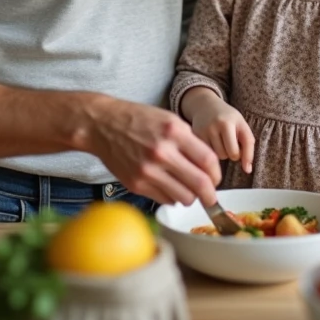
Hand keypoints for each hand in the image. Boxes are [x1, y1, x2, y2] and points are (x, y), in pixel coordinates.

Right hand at [83, 96, 221, 206]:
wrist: (102, 125)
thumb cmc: (137, 120)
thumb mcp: (169, 119)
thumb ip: (190, 140)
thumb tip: (209, 166)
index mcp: (174, 132)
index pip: (208, 161)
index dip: (217, 174)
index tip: (215, 179)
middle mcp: (162, 152)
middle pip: (200, 184)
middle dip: (210, 195)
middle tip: (210, 197)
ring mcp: (148, 171)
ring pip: (184, 197)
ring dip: (190, 197)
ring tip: (186, 190)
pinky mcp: (136, 184)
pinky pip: (165, 200)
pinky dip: (171, 197)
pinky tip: (167, 186)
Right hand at [180, 87, 254, 173]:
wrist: (205, 105)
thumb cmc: (228, 118)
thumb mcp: (242, 126)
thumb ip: (248, 147)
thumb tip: (248, 170)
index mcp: (228, 122)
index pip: (235, 152)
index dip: (241, 156)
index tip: (242, 156)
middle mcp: (214, 125)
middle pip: (226, 155)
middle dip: (230, 153)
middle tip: (229, 144)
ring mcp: (202, 131)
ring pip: (215, 157)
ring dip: (220, 153)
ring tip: (219, 142)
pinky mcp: (193, 136)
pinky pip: (204, 154)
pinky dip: (209, 152)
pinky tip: (210, 142)